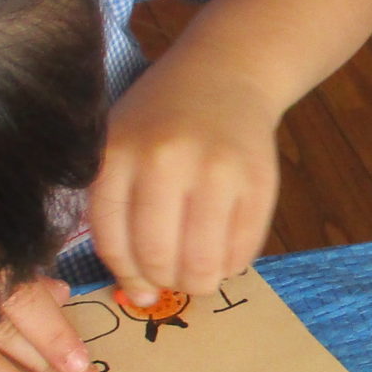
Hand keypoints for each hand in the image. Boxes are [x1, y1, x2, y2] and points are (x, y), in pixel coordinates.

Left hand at [86, 64, 281, 304]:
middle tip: (174, 277)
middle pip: (157, 257)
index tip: (140, 280)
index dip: (127, 274)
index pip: (113, 242)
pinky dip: (234, 263)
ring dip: (201, 281)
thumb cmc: (161, 120)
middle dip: (166, 282)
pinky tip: (226, 248)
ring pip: (202, 263)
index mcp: (118, 154)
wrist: (224, 74)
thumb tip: (140, 297)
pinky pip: (243, 250)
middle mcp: (164, 160)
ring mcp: (215, 169)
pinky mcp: (257, 181)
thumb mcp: (119, 149)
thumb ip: (117, 217)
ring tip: (200, 272)